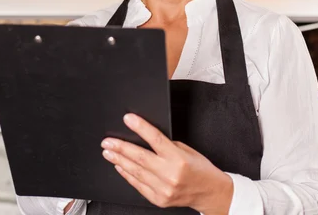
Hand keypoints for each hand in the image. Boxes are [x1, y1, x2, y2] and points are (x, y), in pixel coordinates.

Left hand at [101, 114, 232, 214]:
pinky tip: (120, 166)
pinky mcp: (158, 199)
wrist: (210, 193)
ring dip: (119, 160)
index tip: (128, 119)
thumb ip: (166, 146)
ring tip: (108, 152)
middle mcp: (170, 174)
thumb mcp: (187, 150)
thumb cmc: (200, 169)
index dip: (140, 127)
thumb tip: (144, 137)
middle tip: (107, 141)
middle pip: (139, 157)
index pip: (155, 139)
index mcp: (178, 159)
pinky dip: (127, 174)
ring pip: (135, 172)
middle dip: (120, 147)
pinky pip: (138, 185)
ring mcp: (163, 189)